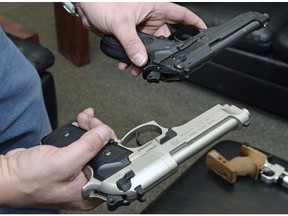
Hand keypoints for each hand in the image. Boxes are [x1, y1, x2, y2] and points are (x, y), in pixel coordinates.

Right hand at [0, 108, 114, 210]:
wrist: (8, 175)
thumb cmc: (29, 181)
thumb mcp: (64, 163)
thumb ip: (89, 147)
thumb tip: (105, 133)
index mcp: (90, 190)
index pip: (113, 166)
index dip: (112, 146)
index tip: (106, 132)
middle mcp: (87, 182)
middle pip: (104, 152)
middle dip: (99, 132)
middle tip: (93, 122)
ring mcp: (78, 170)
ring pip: (94, 145)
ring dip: (91, 128)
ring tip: (85, 118)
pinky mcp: (69, 160)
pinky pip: (82, 143)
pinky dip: (83, 130)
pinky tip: (82, 121)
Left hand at [76, 2, 205, 75]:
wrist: (85, 5)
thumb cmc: (102, 1)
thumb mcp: (120, 22)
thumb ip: (131, 43)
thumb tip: (141, 59)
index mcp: (155, 8)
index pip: (181, 15)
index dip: (194, 23)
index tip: (203, 32)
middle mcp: (150, 18)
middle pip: (164, 38)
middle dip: (161, 53)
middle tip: (158, 65)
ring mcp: (140, 27)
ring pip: (149, 48)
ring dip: (143, 60)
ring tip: (137, 69)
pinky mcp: (129, 35)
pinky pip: (135, 50)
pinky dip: (131, 59)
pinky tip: (125, 64)